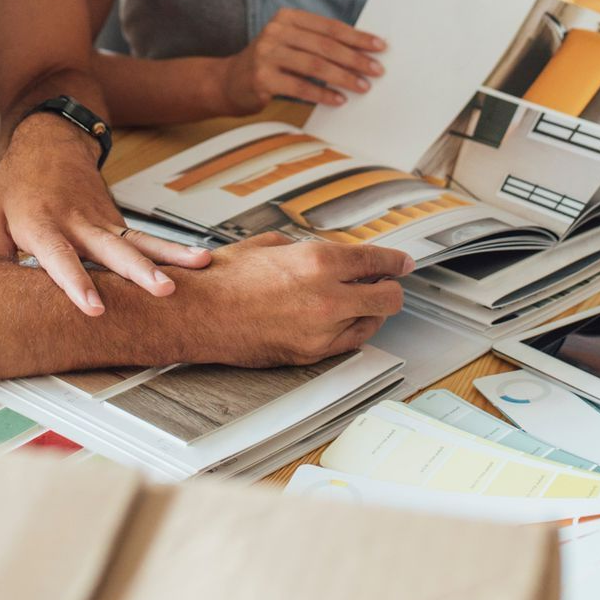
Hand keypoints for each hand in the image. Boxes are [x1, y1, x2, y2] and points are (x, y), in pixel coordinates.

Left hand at [0, 113, 210, 314]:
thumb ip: (1, 260)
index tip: (95, 307)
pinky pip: (142, 240)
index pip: (60, 258)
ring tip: (200, 263)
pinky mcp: (116, 220)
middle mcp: (76, 222)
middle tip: (163, 289)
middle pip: (112, 250)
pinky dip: (170, 252)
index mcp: (41, 224)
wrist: (49, 141)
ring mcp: (101, 220)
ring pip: (138, 240)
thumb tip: (10, 297)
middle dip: (139, 271)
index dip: (76, 283)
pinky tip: (196, 262)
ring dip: (170, 254)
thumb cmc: (18, 183)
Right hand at [168, 233, 411, 366]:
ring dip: (372, 310)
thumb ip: (306, 250)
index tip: (403, 263)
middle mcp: (326, 297)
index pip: (377, 262)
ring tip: (359, 301)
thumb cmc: (223, 278)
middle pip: (387, 297)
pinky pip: (349, 342)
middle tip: (387, 282)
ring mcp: (320, 330)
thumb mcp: (270, 246)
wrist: (196, 313)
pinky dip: (352, 329)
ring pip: (372, 322)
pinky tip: (342, 319)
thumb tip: (325, 253)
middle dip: (391, 287)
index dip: (396, 262)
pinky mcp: (309, 353)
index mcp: (318, 262)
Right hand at [216, 8, 386, 113]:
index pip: (329, 27)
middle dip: (355, 58)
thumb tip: (362, 54)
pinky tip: (338, 100)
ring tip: (362, 86)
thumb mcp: (291, 44)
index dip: (357, 37)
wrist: (228, 82)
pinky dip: (322, 94)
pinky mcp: (261, 78)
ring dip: (343, 77)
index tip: (379, 47)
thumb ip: (318, 44)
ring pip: (314, 65)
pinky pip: (299, 87)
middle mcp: (275, 31)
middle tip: (376, 70)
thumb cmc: (270, 64)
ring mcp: (266, 54)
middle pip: (324, 45)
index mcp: (287, 18)